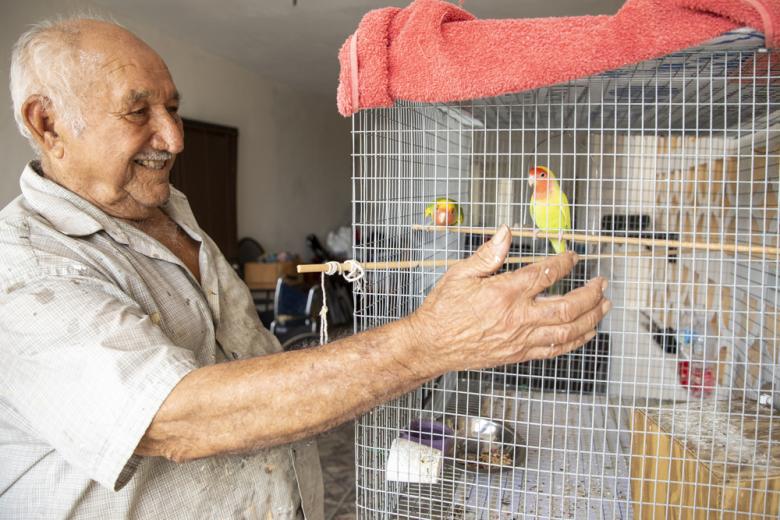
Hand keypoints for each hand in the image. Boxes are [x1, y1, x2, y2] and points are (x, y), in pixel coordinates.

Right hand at [408, 225, 610, 371]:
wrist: (432, 345)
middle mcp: (517, 317)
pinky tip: (586, 333)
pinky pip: (554, 349)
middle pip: (567, 306)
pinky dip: (575, 341)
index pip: (545, 274)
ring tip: (605, 305)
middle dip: (590, 293)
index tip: (572, 257)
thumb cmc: (443, 310)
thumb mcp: (460, 274)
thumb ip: (488, 254)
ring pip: (567, 330)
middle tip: (601, 282)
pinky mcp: (518, 354)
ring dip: (591, 317)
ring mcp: (521, 338)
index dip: (564, 263)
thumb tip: (506, 233)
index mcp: (504, 293)